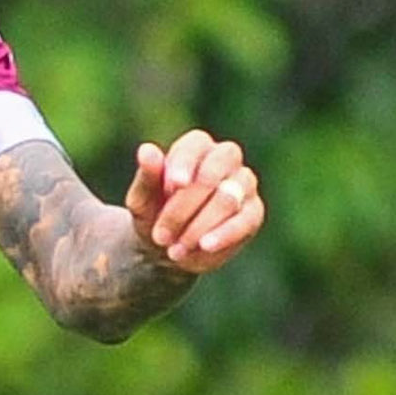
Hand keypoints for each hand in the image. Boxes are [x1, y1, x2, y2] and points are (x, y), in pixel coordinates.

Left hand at [126, 129, 263, 273]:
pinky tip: (205, 246)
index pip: (196, 145)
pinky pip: (245, 220)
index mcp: (197, 146)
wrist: (168, 246)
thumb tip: (146, 150)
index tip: (172, 187)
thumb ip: (147, 176)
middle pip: (214, 171)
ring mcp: (243, 185)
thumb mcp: (142, 199)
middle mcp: (225, 159)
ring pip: (229, 197)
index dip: (184, 164)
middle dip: (186, 204)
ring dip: (199, 225)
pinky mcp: (253, 213)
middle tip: (161, 234)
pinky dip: (224, 234)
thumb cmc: (154, 214)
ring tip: (175, 250)